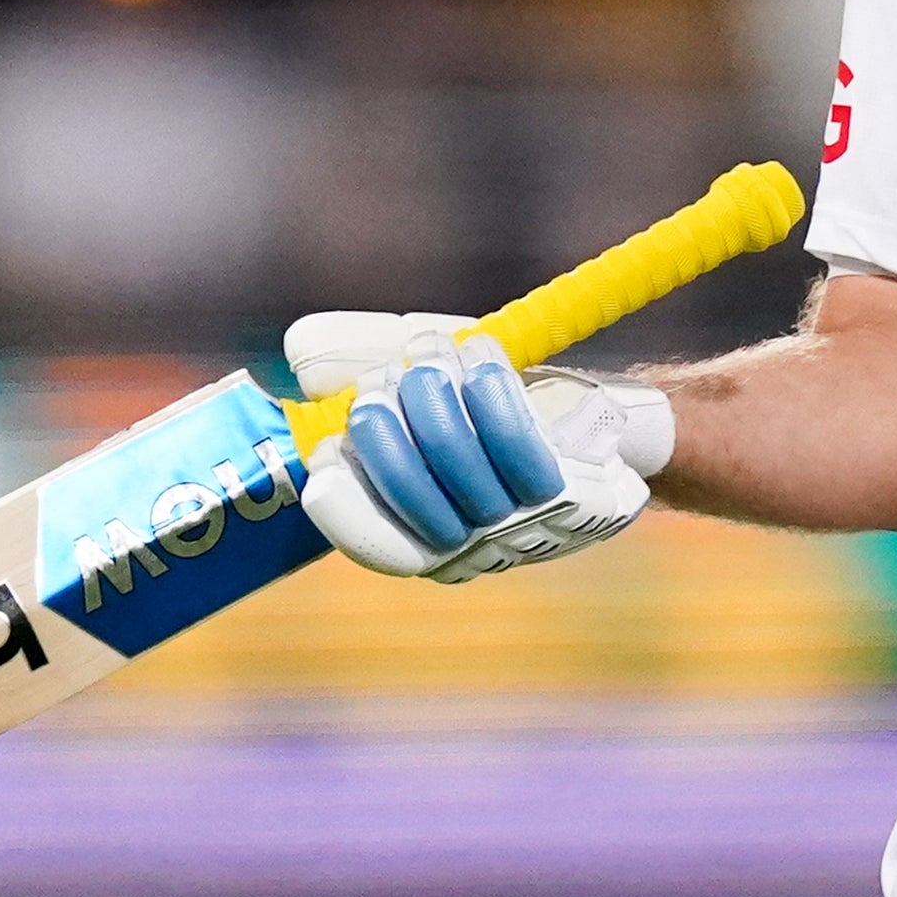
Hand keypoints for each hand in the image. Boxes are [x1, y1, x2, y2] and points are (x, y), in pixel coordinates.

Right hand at [284, 311, 666, 581]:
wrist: (599, 423)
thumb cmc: (494, 403)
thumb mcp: (422, 383)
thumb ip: (355, 363)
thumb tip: (297, 356)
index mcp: (422, 532)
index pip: (373, 542)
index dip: (344, 501)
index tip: (328, 451)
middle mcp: (470, 543)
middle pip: (407, 486)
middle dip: (387, 419)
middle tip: (394, 377)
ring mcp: (519, 521)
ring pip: (456, 453)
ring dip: (437, 389)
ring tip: (440, 353)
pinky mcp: (567, 488)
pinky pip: (516, 438)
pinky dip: (489, 387)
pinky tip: (482, 355)